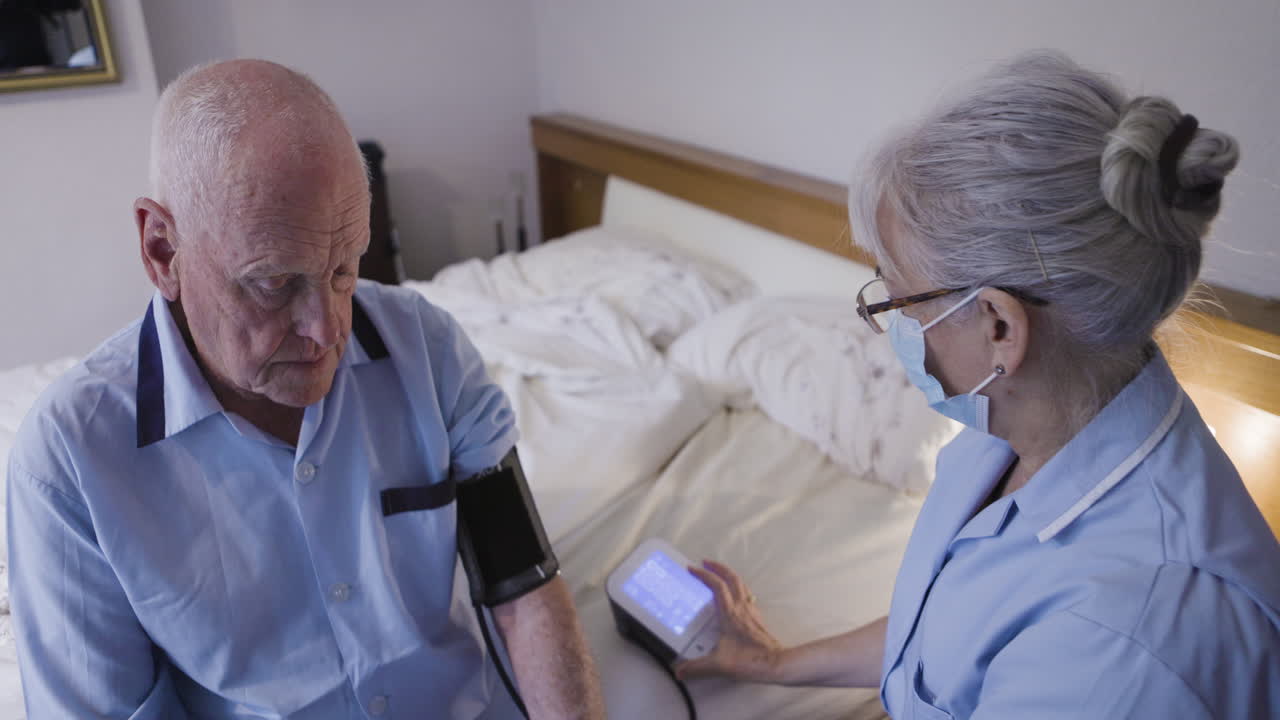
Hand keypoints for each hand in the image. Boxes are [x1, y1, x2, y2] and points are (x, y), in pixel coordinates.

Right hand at [674, 560, 783, 682]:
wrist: (776, 664)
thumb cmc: (750, 660)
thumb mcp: (718, 664)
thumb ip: (696, 667)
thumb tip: (679, 672)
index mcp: (730, 613)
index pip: (717, 586)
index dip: (703, 575)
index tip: (692, 569)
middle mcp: (742, 607)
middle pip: (732, 578)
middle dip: (718, 567)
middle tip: (706, 562)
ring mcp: (751, 611)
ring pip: (741, 584)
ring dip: (729, 575)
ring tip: (719, 573)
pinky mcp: (757, 617)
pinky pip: (747, 594)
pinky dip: (738, 588)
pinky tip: (734, 595)